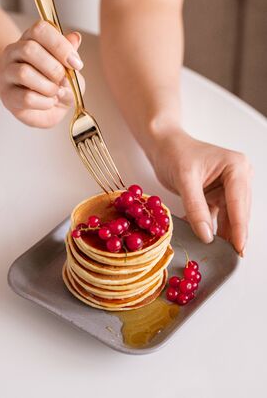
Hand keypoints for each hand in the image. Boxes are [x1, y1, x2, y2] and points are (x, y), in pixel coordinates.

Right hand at [0, 21, 84, 127]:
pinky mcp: (8, 96)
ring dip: (48, 86)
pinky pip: (26, 97)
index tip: (76, 64)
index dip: (61, 46)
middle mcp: (14, 52)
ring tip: (56, 92)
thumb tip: (75, 37)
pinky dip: (44, 102)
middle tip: (64, 80)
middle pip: (29, 49)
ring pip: (24, 73)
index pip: (40, 29)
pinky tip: (49, 102)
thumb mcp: (71, 70)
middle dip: (54, 68)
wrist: (46, 108)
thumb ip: (71, 55)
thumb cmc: (57, 84)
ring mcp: (7, 73)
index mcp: (31, 39)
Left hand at [150, 128, 252, 254]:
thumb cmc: (174, 153)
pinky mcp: (218, 196)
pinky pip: (218, 217)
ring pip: (230, 218)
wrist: (163, 145)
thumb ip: (196, 208)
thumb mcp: (184, 179)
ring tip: (218, 254)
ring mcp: (229, 188)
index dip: (239, 228)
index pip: (239, 203)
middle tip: (228, 258)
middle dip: (233, 234)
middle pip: (238, 212)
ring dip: (223, 235)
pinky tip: (206, 242)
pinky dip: (211, 228)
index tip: (238, 248)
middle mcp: (238, 177)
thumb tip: (207, 236)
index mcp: (237, 167)